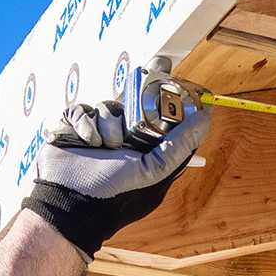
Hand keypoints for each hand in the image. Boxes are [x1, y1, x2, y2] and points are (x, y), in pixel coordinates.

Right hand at [22, 97, 211, 259]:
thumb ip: (180, 145)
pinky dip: (83, 123)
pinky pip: (80, 109)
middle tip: (128, 123)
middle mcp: (123, 136)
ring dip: (106, 124)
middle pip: (130, 101)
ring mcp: (97, 131)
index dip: (161, 90)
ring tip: (105, 146)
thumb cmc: (116, 195)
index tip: (164, 68)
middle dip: (128, 107)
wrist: (69, 206)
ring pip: (106, 105)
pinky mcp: (73, 128)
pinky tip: (86, 142)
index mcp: (145, 145)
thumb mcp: (154, 171)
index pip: (158, 110)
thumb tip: (206, 118)